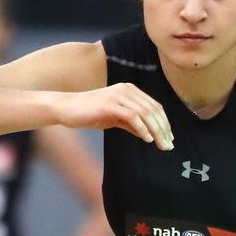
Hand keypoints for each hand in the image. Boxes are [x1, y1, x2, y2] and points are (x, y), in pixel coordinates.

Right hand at [56, 83, 173, 150]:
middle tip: (169, 145)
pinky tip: (147, 139)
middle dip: (164, 129)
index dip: (164, 122)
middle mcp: (126, 89)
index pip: (154, 106)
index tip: (169, 138)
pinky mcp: (109, 104)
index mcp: (129, 90)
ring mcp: (118, 95)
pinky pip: (132, 116)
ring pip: (145, 113)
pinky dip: (142, 128)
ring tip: (162, 145)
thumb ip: (130, 123)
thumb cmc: (89, 113)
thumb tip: (148, 134)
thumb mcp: (114, 118)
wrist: (65, 108)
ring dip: (156, 131)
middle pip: (153, 109)